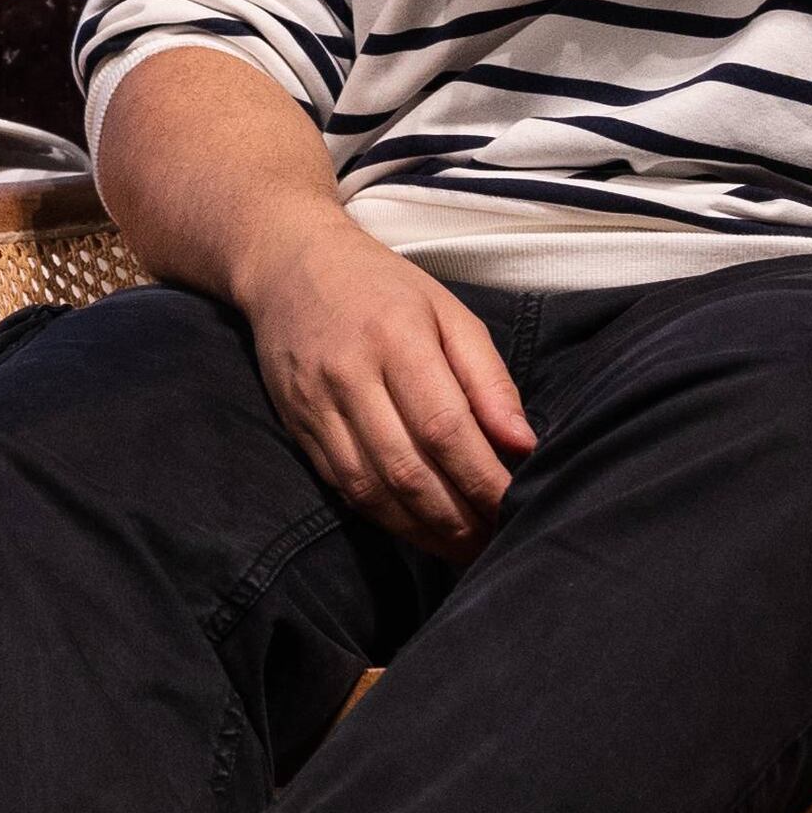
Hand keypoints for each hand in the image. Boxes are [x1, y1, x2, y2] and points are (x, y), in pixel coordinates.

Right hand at [234, 215, 534, 557]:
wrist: (287, 264)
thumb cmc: (382, 287)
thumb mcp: (448, 312)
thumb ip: (489, 379)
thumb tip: (524, 445)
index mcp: (397, 339)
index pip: (445, 428)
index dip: (482, 479)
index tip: (515, 508)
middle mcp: (350, 375)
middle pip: (407, 468)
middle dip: (456, 518)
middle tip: (493, 542)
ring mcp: (316, 405)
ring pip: (370, 488)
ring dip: (420, 530)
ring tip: (461, 548)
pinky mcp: (296, 426)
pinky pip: (342, 486)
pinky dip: (383, 516)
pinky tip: (416, 528)